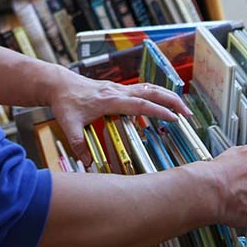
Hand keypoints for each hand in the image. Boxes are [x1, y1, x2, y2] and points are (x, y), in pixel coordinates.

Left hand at [46, 70, 190, 166]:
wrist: (59, 84)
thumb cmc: (65, 102)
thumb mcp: (68, 124)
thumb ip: (78, 144)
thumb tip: (88, 163)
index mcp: (110, 100)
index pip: (140, 104)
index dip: (158, 111)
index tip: (175, 119)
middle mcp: (118, 91)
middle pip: (151, 91)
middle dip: (171, 101)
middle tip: (187, 114)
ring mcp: (119, 89)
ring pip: (149, 88)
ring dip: (167, 96)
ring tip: (182, 108)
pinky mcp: (118, 90)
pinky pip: (142, 89)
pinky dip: (156, 95)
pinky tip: (162, 105)